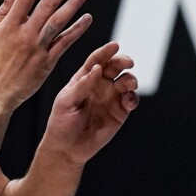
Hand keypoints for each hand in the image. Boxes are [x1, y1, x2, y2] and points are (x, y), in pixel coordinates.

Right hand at [0, 0, 91, 117]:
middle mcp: (24, 35)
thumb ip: (3, 13)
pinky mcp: (47, 62)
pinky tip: (87, 18)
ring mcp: (37, 48)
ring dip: (73, 5)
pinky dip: (77, 30)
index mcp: (8, 26)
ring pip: (59, 22)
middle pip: (46, 6)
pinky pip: (65, 43)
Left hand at [41, 42, 139, 165]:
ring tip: (129, 83)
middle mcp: (100, 85)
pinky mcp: (120, 112)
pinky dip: (133, 98)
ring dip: (131, 79)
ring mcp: (111, 97)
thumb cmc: (61, 123)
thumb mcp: (66, 102)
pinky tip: (129, 100)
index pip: (96, 60)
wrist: (67, 149)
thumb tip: (97, 68)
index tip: (115, 46)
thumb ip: (82, 86)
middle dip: (123, 61)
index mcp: (84, 78)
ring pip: (126, 81)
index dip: (106, 52)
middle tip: (128, 62)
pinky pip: (131, 100)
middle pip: (115, 67)